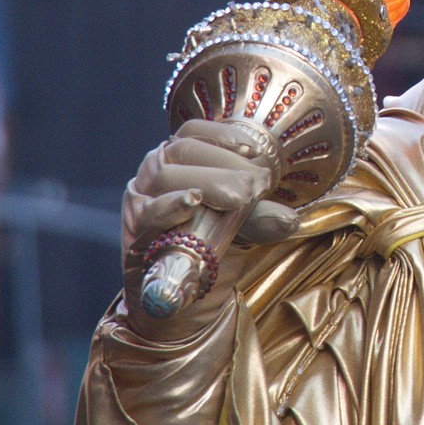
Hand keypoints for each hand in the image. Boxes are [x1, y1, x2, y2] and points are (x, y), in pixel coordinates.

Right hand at [121, 119, 298, 339]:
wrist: (183, 293)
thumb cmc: (212, 243)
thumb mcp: (242, 223)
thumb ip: (260, 217)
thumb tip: (289, 219)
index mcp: (179, 157)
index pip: (194, 131)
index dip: (223, 135)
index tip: (254, 150)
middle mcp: (155, 170)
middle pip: (184, 151)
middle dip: (224, 163)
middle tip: (256, 185)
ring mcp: (141, 197)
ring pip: (166, 176)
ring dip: (207, 182)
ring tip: (238, 197)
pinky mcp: (134, 228)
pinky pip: (148, 211)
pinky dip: (171, 205)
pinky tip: (192, 203)